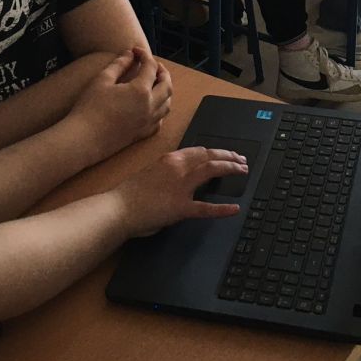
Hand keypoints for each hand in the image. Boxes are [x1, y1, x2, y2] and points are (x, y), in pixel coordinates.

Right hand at [68, 48, 172, 164]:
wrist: (84, 139)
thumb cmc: (89, 107)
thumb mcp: (102, 80)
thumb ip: (119, 64)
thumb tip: (130, 54)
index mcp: (141, 91)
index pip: (150, 67)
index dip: (144, 55)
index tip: (135, 51)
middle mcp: (149, 107)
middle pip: (167, 85)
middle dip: (162, 71)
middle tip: (152, 64)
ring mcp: (147, 122)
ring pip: (167, 105)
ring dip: (165, 90)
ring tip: (156, 83)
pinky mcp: (141, 135)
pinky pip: (159, 122)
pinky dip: (160, 111)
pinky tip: (152, 107)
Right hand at [110, 146, 248, 237]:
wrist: (117, 208)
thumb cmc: (129, 194)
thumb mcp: (150, 173)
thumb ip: (167, 172)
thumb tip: (180, 177)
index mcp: (170, 159)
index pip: (199, 150)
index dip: (215, 151)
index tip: (225, 154)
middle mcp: (178, 167)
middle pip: (209, 155)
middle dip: (228, 156)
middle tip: (241, 160)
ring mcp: (180, 186)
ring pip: (212, 170)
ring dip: (230, 168)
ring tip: (243, 171)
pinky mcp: (180, 208)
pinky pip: (206, 207)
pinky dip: (222, 209)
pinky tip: (234, 209)